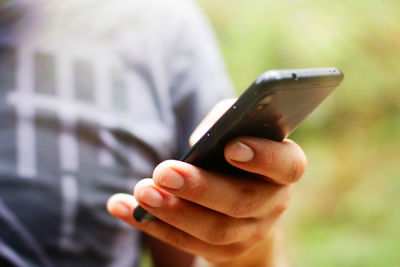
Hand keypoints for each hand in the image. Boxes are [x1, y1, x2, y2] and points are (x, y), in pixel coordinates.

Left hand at [107, 136, 305, 262]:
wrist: (247, 204)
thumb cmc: (237, 154)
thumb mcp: (238, 130)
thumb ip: (225, 123)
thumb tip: (199, 140)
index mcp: (282, 169)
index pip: (287, 165)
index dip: (263, 157)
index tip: (230, 147)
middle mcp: (272, 204)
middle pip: (241, 201)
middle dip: (200, 188)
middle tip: (164, 171)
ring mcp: (250, 233)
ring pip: (214, 230)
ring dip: (174, 211)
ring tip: (143, 192)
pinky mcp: (225, 252)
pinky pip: (187, 243)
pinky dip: (154, 226)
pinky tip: (123, 207)